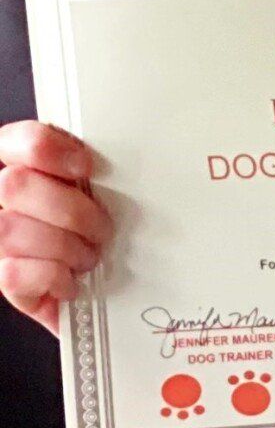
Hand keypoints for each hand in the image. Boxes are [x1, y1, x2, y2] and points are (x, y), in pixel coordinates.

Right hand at [0, 121, 112, 335]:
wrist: (76, 287)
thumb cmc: (83, 230)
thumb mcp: (85, 193)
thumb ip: (81, 174)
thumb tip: (107, 166)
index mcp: (14, 167)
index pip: (15, 140)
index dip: (47, 148)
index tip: (86, 166)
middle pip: (15, 185)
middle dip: (71, 210)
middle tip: (100, 228)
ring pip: (13, 230)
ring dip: (67, 247)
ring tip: (87, 256)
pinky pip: (16, 274)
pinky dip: (55, 277)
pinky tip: (69, 280)